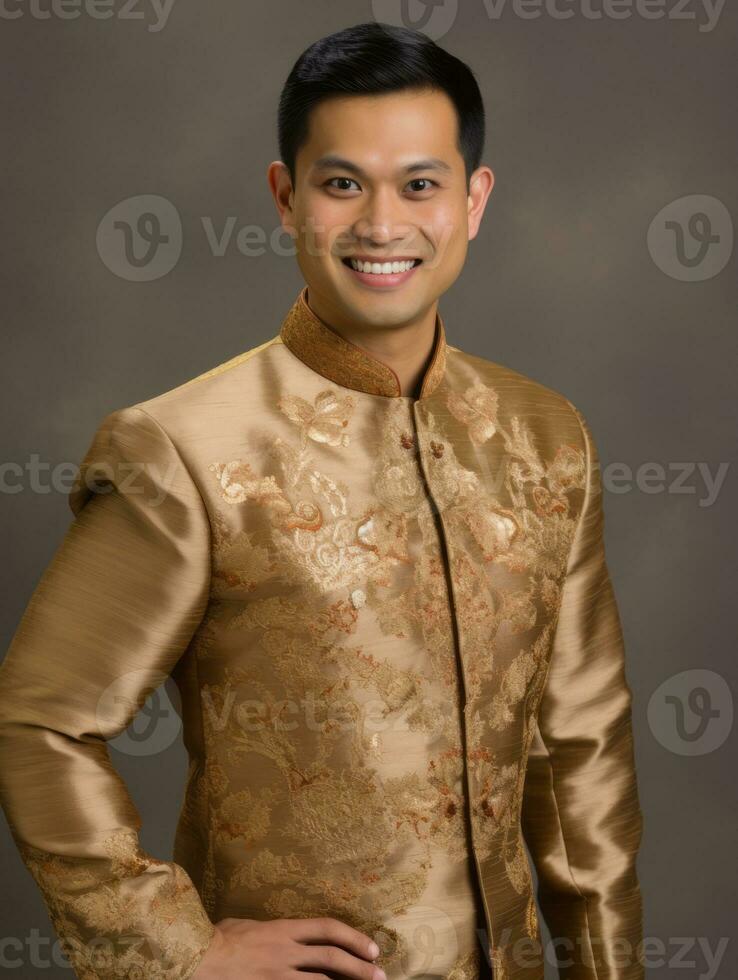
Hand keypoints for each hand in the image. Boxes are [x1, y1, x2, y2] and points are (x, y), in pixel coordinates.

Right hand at [191, 915, 385, 979]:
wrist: (196, 958)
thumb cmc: (219, 938)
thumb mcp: (250, 925)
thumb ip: (273, 931)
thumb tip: (286, 936)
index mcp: (283, 928)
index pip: (327, 929)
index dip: (353, 937)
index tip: (371, 948)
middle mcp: (286, 951)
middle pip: (332, 957)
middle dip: (360, 967)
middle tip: (380, 975)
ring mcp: (278, 974)